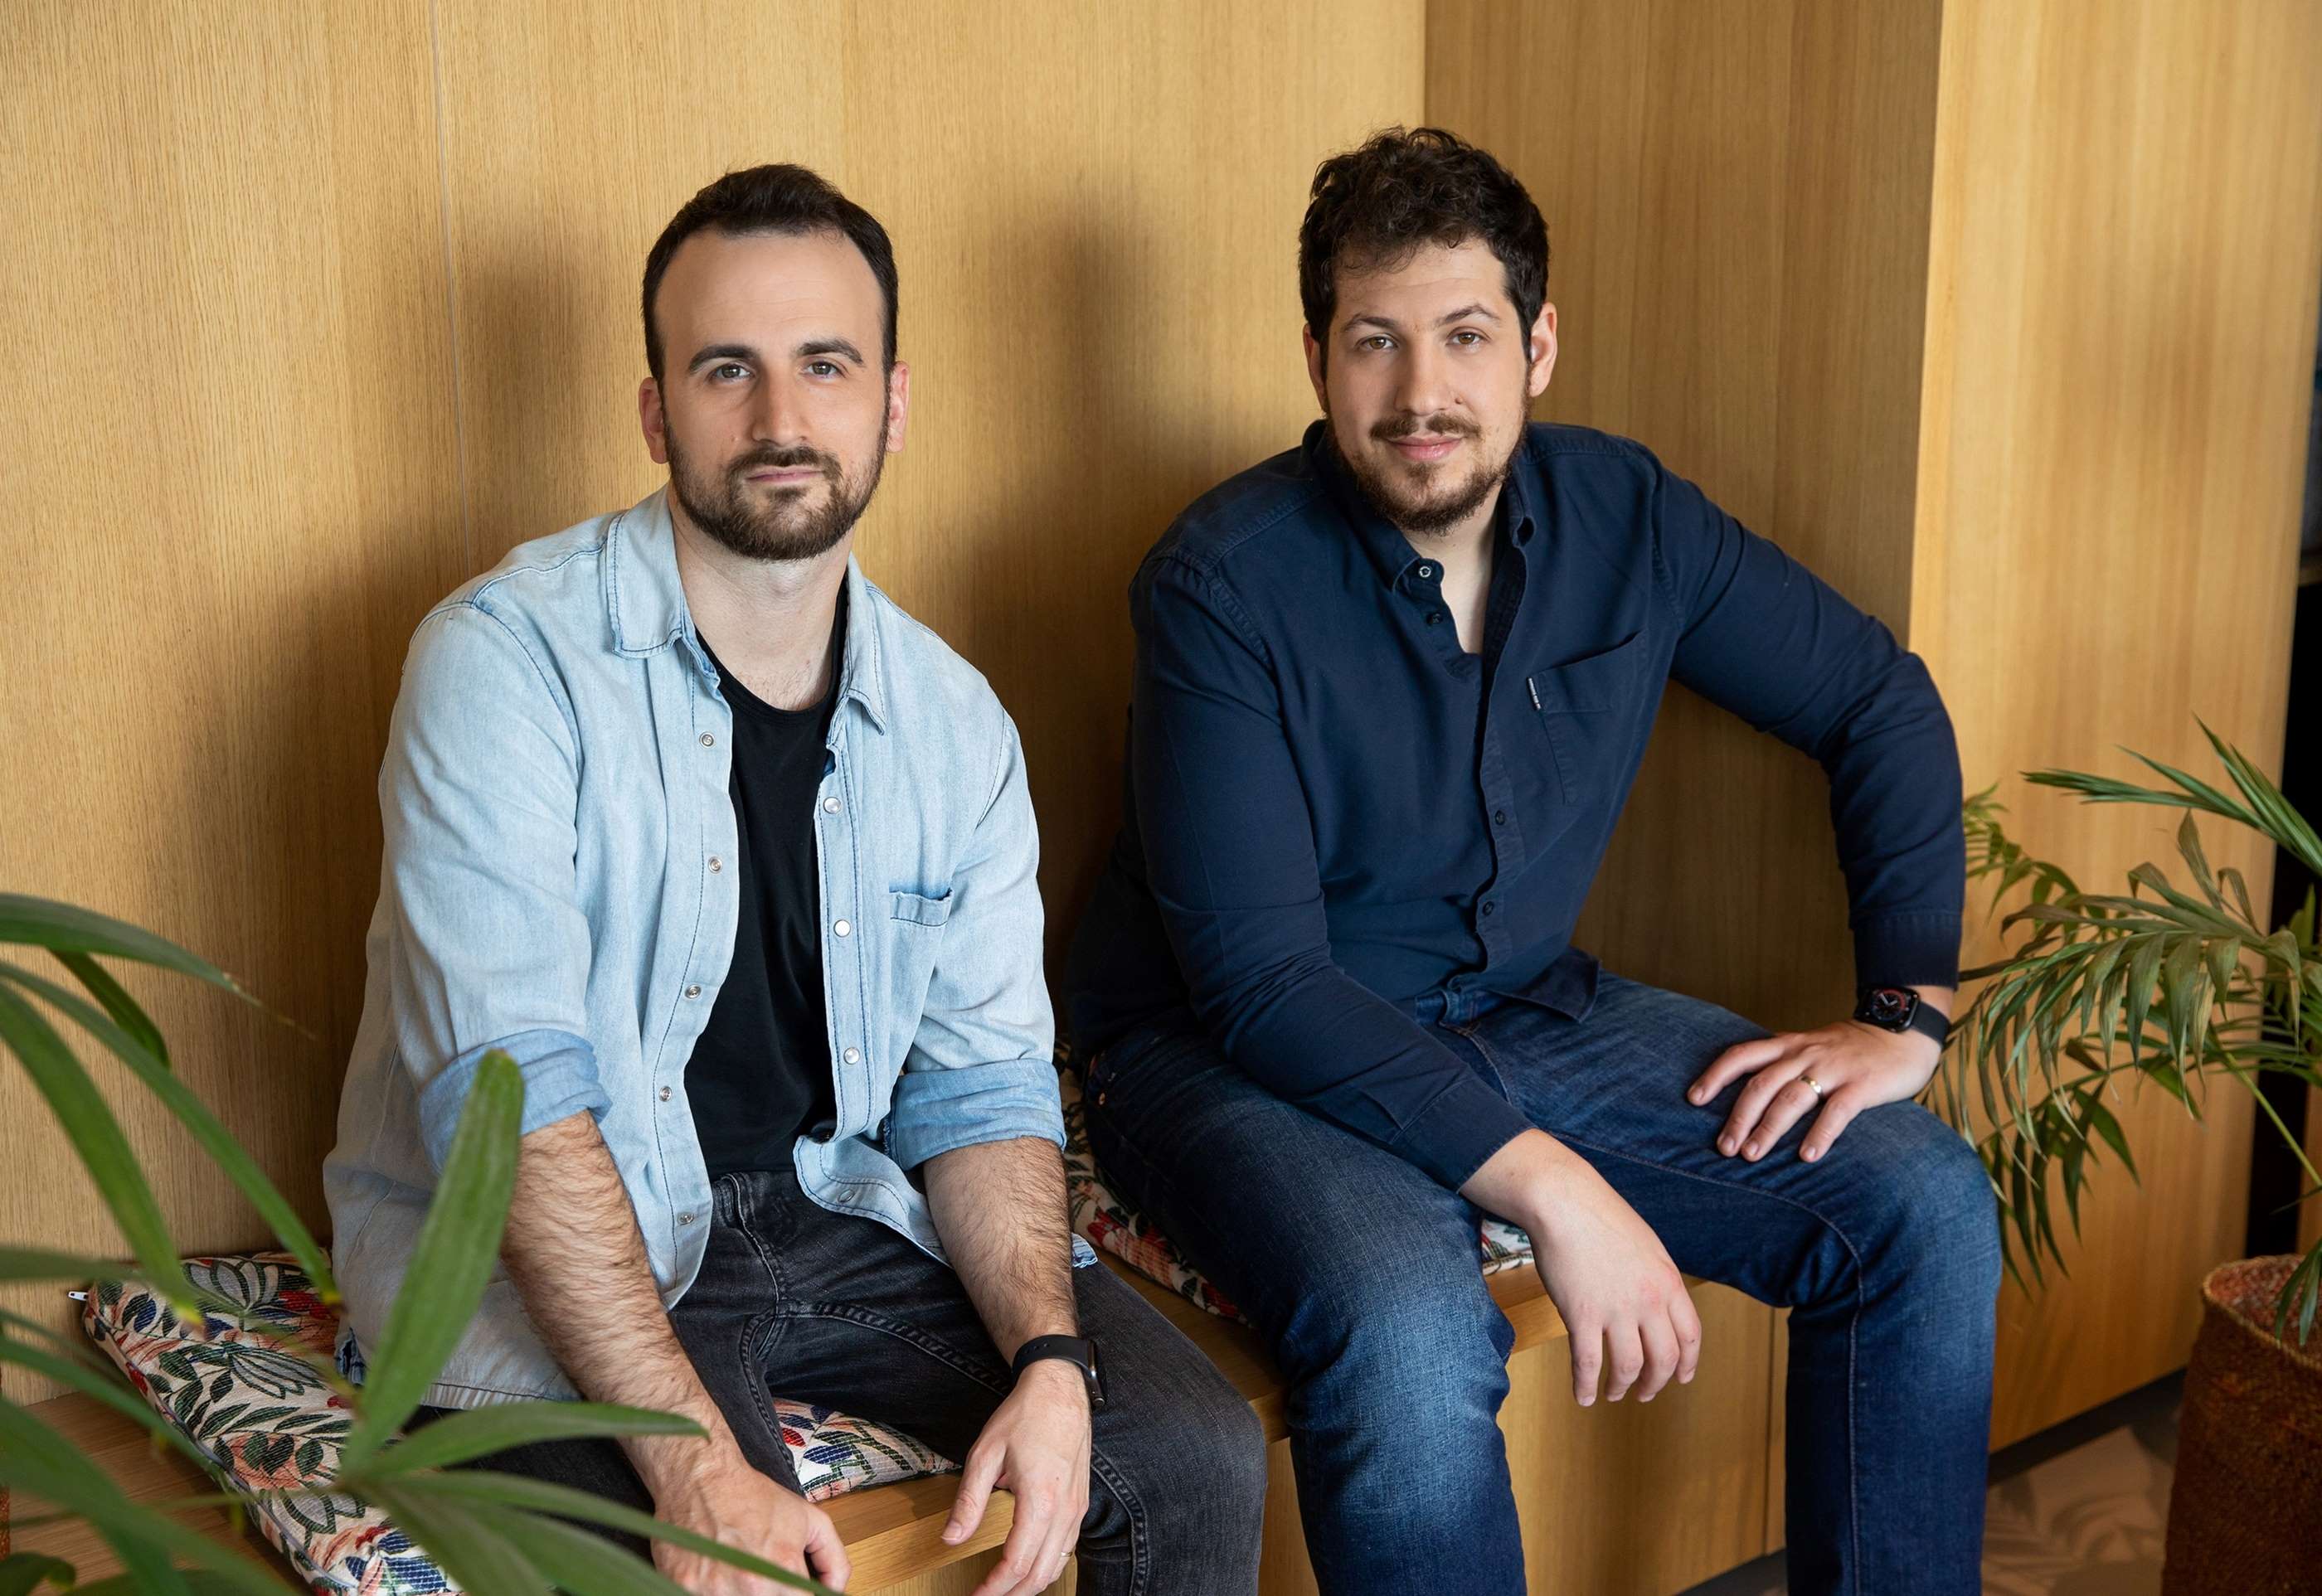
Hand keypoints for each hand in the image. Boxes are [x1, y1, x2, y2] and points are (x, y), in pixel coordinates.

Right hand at [647, 1445, 850, 1593]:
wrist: (703, 1479)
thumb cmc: (754, 1498)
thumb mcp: (811, 1519)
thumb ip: (833, 1560)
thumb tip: (835, 1591)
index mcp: (783, 1569)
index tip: (790, 1589)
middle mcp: (750, 1585)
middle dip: (770, 1594)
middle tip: (761, 1578)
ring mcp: (713, 1591)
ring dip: (739, 1595)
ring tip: (738, 1575)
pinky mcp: (683, 1589)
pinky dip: (713, 1593)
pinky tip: (717, 1578)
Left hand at [942, 1359, 1092, 1595]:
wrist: (1060, 1389)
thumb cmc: (1024, 1415)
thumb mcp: (986, 1453)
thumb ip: (969, 1500)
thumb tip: (951, 1538)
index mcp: (1040, 1500)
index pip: (1017, 1563)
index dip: (993, 1588)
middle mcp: (1065, 1511)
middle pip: (1040, 1575)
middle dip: (1011, 1594)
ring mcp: (1077, 1509)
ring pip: (1057, 1566)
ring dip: (1029, 1584)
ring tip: (1001, 1586)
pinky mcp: (1081, 1504)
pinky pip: (1067, 1549)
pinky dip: (1046, 1567)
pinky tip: (1026, 1565)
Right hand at [1463, 1130, 1701, 1406]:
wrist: (1564, 1201)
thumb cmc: (1599, 1216)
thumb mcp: (1646, 1245)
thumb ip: (1656, 1278)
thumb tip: (1657, 1305)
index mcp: (1668, 1282)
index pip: (1690, 1337)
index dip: (1687, 1364)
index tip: (1681, 1378)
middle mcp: (1648, 1301)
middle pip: (1663, 1359)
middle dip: (1655, 1383)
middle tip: (1645, 1394)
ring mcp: (1615, 1310)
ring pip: (1628, 1367)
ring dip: (1621, 1387)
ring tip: (1613, 1394)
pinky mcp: (1581, 1315)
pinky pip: (1588, 1363)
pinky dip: (1586, 1385)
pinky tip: (1583, 1396)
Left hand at [1688, 1008, 1946, 1164]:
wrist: (1903, 1032)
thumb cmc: (1852, 1046)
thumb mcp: (1811, 1044)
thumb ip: (1783, 1058)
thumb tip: (1748, 1079)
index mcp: (1789, 1044)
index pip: (1741, 1055)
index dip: (1715, 1076)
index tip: (1693, 1099)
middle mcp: (1805, 1053)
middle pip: (1761, 1084)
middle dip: (1738, 1117)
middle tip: (1724, 1148)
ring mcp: (1833, 1068)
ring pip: (1791, 1098)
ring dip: (1768, 1129)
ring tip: (1752, 1156)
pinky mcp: (1862, 1084)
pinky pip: (1837, 1111)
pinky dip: (1820, 1134)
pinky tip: (1806, 1156)